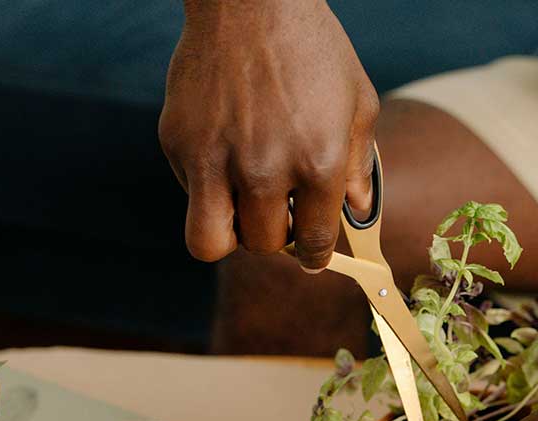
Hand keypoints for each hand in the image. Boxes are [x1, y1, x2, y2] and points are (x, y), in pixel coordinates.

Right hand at [159, 0, 377, 268]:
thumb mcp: (358, 102)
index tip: (310, 255)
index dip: (313, 254)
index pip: (313, 240)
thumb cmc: (313, 48)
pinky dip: (207, 188)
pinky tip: (227, 153)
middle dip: (274, 238)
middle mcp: (265, 168)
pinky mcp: (178, 142)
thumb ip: (359, 164)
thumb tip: (356, 210)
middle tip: (279, 217)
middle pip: (262, 245)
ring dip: (230, 234)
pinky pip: (190, 193)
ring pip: (210, 241)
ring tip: (244, 209)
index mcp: (319, 162)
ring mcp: (215, 157)